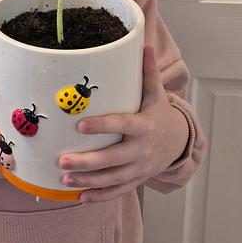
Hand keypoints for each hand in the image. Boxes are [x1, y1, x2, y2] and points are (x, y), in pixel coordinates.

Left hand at [58, 45, 188, 202]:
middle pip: (113, 159)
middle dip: (87, 162)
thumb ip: (147, 73)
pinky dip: (99, 197)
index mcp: (144, 126)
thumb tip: (145, 44)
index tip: (80, 125)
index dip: (102, 126)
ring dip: (88, 182)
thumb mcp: (156, 94)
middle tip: (62, 160)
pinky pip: (117, 192)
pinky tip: (79, 198)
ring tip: (64, 179)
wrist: (179, 142)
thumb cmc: (159, 114)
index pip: (122, 125)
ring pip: (112, 178)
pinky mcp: (136, 180)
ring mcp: (139, 169)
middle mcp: (141, 150)